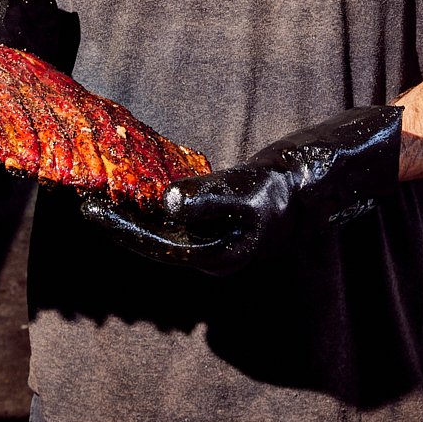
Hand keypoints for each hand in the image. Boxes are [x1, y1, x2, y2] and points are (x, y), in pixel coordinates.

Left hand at [81, 105, 401, 274]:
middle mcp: (220, 251)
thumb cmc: (300, 181)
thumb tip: (166, 203)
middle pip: (159, 242)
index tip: (90, 211)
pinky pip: (185, 213)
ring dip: (139, 213)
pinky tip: (145, 184)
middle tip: (86, 202)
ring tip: (107, 193)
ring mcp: (226, 233)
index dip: (122, 229)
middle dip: (123, 223)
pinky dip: (161, 200)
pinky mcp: (230, 213)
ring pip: (170, 229)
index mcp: (223, 255)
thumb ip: (209, 200)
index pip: (159, 247)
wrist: (336, 167)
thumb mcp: (253, 190)